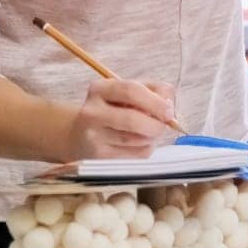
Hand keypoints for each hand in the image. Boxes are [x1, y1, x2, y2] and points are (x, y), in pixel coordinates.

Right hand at [60, 78, 176, 160]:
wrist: (78, 136)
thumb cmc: (112, 110)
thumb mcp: (127, 93)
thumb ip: (153, 91)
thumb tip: (169, 105)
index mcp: (100, 89)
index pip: (131, 90)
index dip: (155, 101)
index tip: (169, 111)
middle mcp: (92, 112)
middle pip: (132, 119)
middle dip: (156, 124)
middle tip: (164, 125)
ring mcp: (93, 137)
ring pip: (135, 140)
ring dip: (151, 137)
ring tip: (150, 132)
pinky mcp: (99, 157)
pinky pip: (133, 155)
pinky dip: (145, 149)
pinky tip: (140, 143)